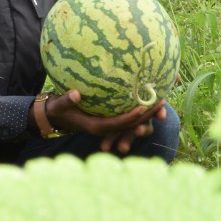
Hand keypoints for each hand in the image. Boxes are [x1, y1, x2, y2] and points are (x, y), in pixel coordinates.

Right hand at [44, 89, 167, 153]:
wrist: (57, 115)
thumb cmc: (58, 109)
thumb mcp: (60, 104)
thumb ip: (67, 100)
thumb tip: (75, 93)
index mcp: (97, 127)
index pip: (118, 124)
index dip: (131, 117)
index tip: (142, 108)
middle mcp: (107, 127)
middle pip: (131, 124)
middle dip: (146, 115)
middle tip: (161, 102)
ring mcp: (110, 123)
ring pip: (133, 121)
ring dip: (148, 113)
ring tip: (163, 101)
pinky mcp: (112, 118)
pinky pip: (129, 115)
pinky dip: (141, 109)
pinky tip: (152, 98)